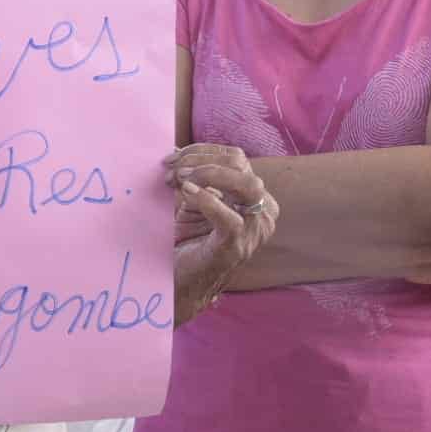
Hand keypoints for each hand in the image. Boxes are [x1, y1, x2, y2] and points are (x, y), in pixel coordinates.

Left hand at [167, 144, 278, 325]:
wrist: (180, 279)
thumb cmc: (186, 238)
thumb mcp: (189, 200)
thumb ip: (189, 176)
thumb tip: (175, 152)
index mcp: (251, 195)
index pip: (235, 157)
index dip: (201, 152)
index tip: (170, 159)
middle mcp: (260, 209)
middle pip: (241, 165)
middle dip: (202, 161)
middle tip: (172, 171)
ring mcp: (252, 229)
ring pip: (247, 185)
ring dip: (209, 175)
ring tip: (181, 181)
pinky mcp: (237, 247)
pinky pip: (231, 219)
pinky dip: (208, 201)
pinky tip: (187, 194)